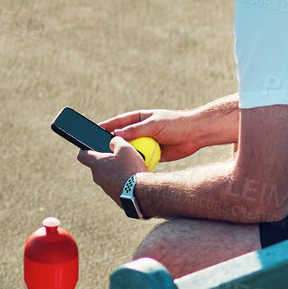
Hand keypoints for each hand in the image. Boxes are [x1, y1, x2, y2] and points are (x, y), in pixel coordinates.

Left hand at [76, 135, 147, 206]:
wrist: (140, 193)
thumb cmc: (130, 168)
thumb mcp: (125, 148)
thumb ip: (116, 141)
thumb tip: (113, 142)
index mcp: (96, 164)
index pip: (81, 155)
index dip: (84, 149)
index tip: (90, 147)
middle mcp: (97, 177)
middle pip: (97, 166)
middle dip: (107, 160)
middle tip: (119, 156)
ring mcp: (105, 188)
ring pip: (107, 176)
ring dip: (115, 171)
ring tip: (129, 168)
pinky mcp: (114, 196)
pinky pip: (116, 185)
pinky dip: (122, 181)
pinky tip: (132, 179)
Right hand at [99, 108, 219, 162]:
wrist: (195, 135)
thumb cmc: (175, 124)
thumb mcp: (154, 125)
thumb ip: (135, 130)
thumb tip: (116, 134)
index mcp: (139, 119)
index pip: (118, 122)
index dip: (105, 126)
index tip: (92, 130)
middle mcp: (141, 131)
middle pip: (122, 138)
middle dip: (111, 144)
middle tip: (97, 150)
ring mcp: (146, 143)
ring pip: (130, 151)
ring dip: (124, 156)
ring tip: (111, 163)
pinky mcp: (153, 155)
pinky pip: (140, 160)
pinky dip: (136, 164)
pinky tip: (129, 169)